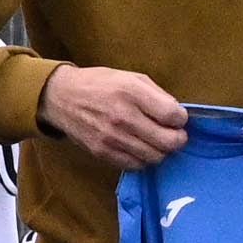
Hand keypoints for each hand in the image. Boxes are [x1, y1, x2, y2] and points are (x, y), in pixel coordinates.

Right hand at [37, 65, 188, 169]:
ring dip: (161, 151)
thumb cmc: (100, 84)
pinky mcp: (103, 153)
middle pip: (168, 142)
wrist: (62, 98)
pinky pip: (135, 165)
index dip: (181, 119)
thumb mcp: (131, 77)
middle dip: (177, 139)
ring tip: (156, 141)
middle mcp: (123, 117)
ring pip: (154, 157)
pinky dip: (143, 159)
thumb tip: (177, 115)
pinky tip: (140, 148)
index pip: (173, 115)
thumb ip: (157, 94)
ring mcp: (112, 138)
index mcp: (132, 92)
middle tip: (174, 134)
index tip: (176, 118)